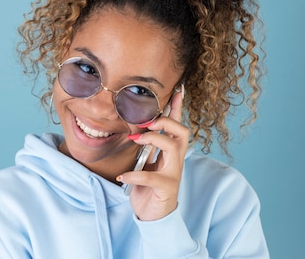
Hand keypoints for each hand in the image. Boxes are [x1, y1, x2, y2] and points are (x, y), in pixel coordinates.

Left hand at [118, 85, 188, 220]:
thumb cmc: (148, 187)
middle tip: (146, 122)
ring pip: (172, 147)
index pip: (177, 125)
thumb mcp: (146, 162)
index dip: (177, 108)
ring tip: (134, 139)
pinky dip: (135, 175)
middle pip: (181, 132)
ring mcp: (173, 174)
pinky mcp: (166, 188)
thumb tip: (136, 127)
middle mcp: (176, 160)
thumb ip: (146, 147)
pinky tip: (123, 177)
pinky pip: (152, 177)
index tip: (177, 89)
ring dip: (152, 139)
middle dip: (166, 121)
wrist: (153, 215)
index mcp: (171, 152)